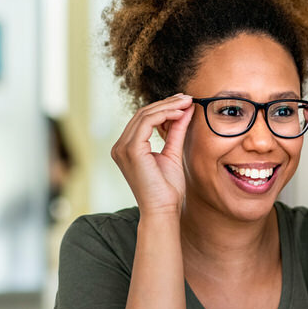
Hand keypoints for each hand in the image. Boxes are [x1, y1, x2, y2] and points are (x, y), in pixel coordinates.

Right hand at [110, 93, 194, 215]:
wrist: (163, 210)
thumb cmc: (167, 189)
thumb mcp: (173, 154)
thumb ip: (176, 132)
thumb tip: (185, 110)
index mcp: (127, 148)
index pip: (143, 120)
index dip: (163, 108)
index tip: (183, 103)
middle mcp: (120, 146)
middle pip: (143, 114)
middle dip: (166, 103)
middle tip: (187, 98)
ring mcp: (122, 148)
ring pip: (145, 115)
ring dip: (168, 106)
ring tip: (186, 103)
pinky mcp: (131, 149)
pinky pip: (147, 122)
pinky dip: (165, 114)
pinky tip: (180, 113)